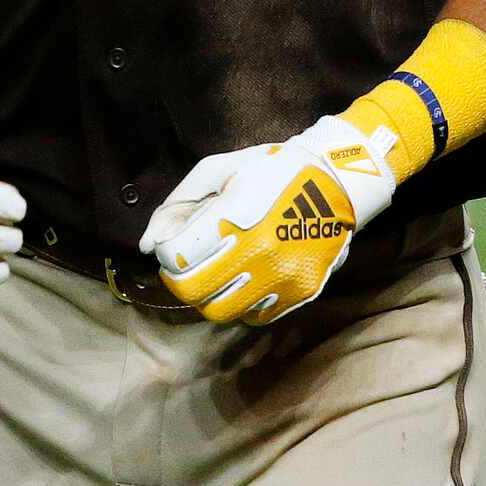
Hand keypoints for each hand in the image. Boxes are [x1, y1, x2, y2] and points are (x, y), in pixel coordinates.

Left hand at [139, 116, 396, 324]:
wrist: (339, 183)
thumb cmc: (272, 169)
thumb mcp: (221, 169)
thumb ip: (178, 204)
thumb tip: (146, 245)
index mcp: (236, 216)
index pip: (177, 257)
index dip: (165, 253)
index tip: (170, 245)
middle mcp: (258, 253)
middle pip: (193, 292)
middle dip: (179, 279)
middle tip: (184, 264)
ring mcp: (281, 279)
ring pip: (220, 311)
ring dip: (208, 295)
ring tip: (214, 271)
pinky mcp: (299, 294)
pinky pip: (253, 317)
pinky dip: (240, 303)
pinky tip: (244, 279)